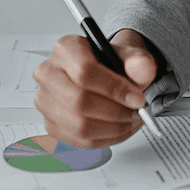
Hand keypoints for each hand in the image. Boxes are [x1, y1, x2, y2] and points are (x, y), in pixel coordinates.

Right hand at [33, 29, 157, 147]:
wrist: (105, 73)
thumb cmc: (111, 63)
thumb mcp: (129, 55)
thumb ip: (138, 60)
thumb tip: (142, 69)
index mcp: (65, 49)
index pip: (85, 72)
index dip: (114, 89)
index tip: (137, 98)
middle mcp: (49, 74)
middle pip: (78, 102)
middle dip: (115, 112)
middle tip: (136, 112)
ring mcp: (46, 101)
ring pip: (79, 126)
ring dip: (113, 128)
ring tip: (131, 120)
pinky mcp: (52, 124)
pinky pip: (80, 141)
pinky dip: (106, 139)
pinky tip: (120, 128)